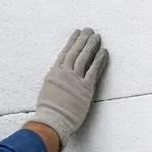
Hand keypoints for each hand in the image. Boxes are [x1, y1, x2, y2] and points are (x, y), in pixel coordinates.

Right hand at [27, 28, 109, 146]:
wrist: (52, 121)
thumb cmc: (48, 112)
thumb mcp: (47, 92)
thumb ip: (54, 81)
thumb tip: (58, 76)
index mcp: (54, 73)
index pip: (64, 53)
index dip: (72, 42)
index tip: (76, 33)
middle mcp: (64, 73)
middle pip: (75, 52)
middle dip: (82, 39)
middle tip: (89, 30)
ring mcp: (75, 79)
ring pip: (84, 57)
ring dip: (91, 45)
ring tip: (97, 36)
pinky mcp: (85, 87)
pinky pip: (94, 70)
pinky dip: (99, 60)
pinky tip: (104, 52)